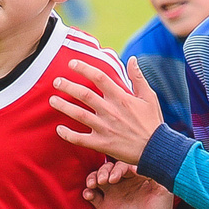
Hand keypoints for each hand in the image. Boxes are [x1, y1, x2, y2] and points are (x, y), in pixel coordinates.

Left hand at [51, 58, 166, 164]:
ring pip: (78, 114)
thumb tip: (131, 59)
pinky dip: (68, 134)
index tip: (72, 64)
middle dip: (67, 86)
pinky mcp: (101, 144)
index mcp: (121, 97)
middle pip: (83, 94)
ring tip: (52, 100)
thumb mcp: (150, 97)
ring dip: (63, 106)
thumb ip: (138, 78)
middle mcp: (110, 111)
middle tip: (56, 81)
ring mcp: (104, 128)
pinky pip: (80, 139)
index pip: (99, 77)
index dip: (84, 68)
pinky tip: (59, 129)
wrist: (157, 149)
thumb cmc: (153, 122)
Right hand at [82, 162, 173, 208]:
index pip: (124, 165)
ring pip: (98, 178)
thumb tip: (137, 165)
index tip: (115, 178)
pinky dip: (87, 192)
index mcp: (137, 177)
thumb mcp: (163, 192)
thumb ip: (155, 175)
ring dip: (92, 177)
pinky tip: (88, 194)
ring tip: (93, 184)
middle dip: (103, 171)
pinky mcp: (105, 206)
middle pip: (108, 168)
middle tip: (104, 180)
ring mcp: (113, 194)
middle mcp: (124, 183)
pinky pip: (92, 195)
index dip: (118, 168)